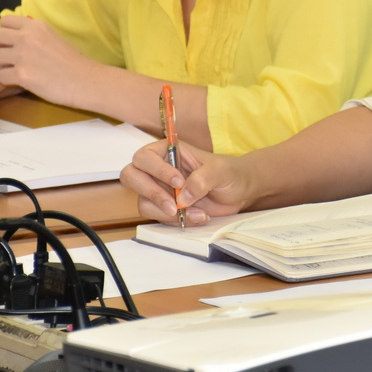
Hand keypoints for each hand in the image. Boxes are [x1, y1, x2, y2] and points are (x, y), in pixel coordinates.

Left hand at [0, 15, 98, 106]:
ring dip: (1, 65)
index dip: (5, 33)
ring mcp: (23, 56)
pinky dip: (7, 80)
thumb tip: (13, 36)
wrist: (86, 81)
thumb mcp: (53, 37)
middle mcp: (27, 37)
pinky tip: (21, 81)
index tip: (11, 43)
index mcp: (36, 26)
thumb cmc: (73, 62)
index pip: (4, 21)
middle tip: (8, 58)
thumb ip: (33, 34)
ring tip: (15, 70)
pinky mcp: (22, 75)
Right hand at [121, 138, 258, 224]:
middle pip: (131, 177)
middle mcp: (158, 169)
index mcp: (168, 151)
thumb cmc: (230, 173)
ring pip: (143, 202)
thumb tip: (182, 197)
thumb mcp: (221, 171)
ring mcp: (159, 189)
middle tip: (174, 206)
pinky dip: (177, 221)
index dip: (157, 170)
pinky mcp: (164, 207)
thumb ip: (203, 179)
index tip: (179, 182)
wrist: (239, 191)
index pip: (145, 157)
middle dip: (151, 193)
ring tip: (197, 213)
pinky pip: (158, 217)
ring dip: (166, 212)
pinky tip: (199, 216)